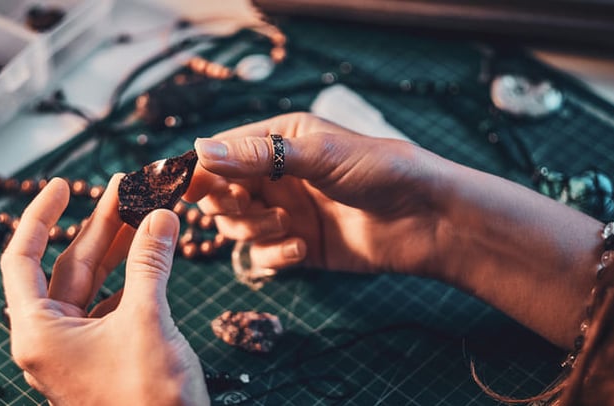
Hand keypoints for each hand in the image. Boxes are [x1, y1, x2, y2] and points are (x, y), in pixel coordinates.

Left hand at [0, 176, 208, 404]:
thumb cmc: (149, 399)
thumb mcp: (147, 320)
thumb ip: (150, 263)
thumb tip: (160, 214)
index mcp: (39, 333)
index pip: (22, 259)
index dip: (39, 216)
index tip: (63, 184)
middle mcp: (52, 338)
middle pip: (68, 266)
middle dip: (99, 226)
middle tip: (126, 188)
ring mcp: (80, 348)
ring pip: (96, 283)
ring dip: (121, 248)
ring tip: (145, 210)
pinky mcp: (107, 354)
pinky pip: (116, 302)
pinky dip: (136, 276)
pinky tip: (155, 252)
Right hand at [184, 112, 447, 276]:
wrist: (425, 219)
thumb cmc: (379, 171)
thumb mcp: (317, 155)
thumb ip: (258, 155)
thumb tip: (199, 150)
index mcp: (279, 139)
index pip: (223, 152)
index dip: (202, 170)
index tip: (188, 188)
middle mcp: (277, 175)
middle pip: (222, 193)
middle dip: (228, 203)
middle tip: (246, 206)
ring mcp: (286, 211)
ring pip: (237, 226)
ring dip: (254, 229)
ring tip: (287, 225)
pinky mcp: (297, 245)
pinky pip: (262, 255)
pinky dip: (275, 254)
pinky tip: (302, 248)